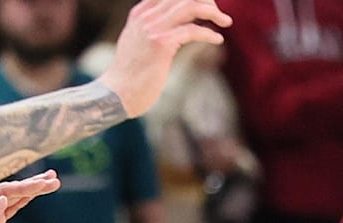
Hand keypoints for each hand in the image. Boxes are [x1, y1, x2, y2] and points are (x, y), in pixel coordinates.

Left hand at [0, 172, 59, 222]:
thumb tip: (2, 199)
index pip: (4, 191)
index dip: (25, 187)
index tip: (43, 183)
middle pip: (12, 191)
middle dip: (33, 184)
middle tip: (54, 177)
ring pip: (14, 199)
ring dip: (32, 190)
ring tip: (50, 182)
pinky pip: (12, 210)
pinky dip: (24, 202)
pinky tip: (34, 196)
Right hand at [99, 0, 231, 117]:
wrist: (117, 93)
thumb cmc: (130, 74)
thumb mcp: (138, 42)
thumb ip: (153, 29)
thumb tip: (176, 29)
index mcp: (140, 13)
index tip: (208, 4)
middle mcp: (146, 16)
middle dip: (206, 1)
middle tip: (220, 15)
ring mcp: (153, 28)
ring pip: (189, 6)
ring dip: (213, 12)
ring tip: (226, 22)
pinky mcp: (161, 44)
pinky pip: (192, 30)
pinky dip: (209, 33)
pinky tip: (218, 39)